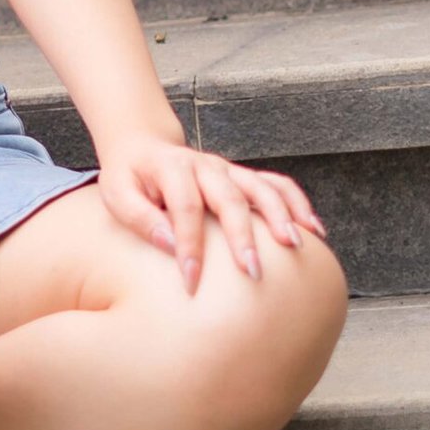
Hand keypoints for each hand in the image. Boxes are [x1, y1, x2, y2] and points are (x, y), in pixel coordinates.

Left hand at [95, 130, 328, 295]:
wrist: (144, 147)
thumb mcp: (115, 194)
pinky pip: (277, 185)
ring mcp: (228, 170)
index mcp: (171, 168)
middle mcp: (205, 166)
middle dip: (242, 236)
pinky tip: (314, 230)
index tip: (192, 282)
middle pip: (229, 198)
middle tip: (252, 271)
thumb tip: (169, 244)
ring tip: (294, 247)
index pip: (185, 208)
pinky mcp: (242, 177)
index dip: (190, 245)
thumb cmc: (129, 178)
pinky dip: (298, 204)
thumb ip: (139, 217)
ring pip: (261, 188)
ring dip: (280, 216)